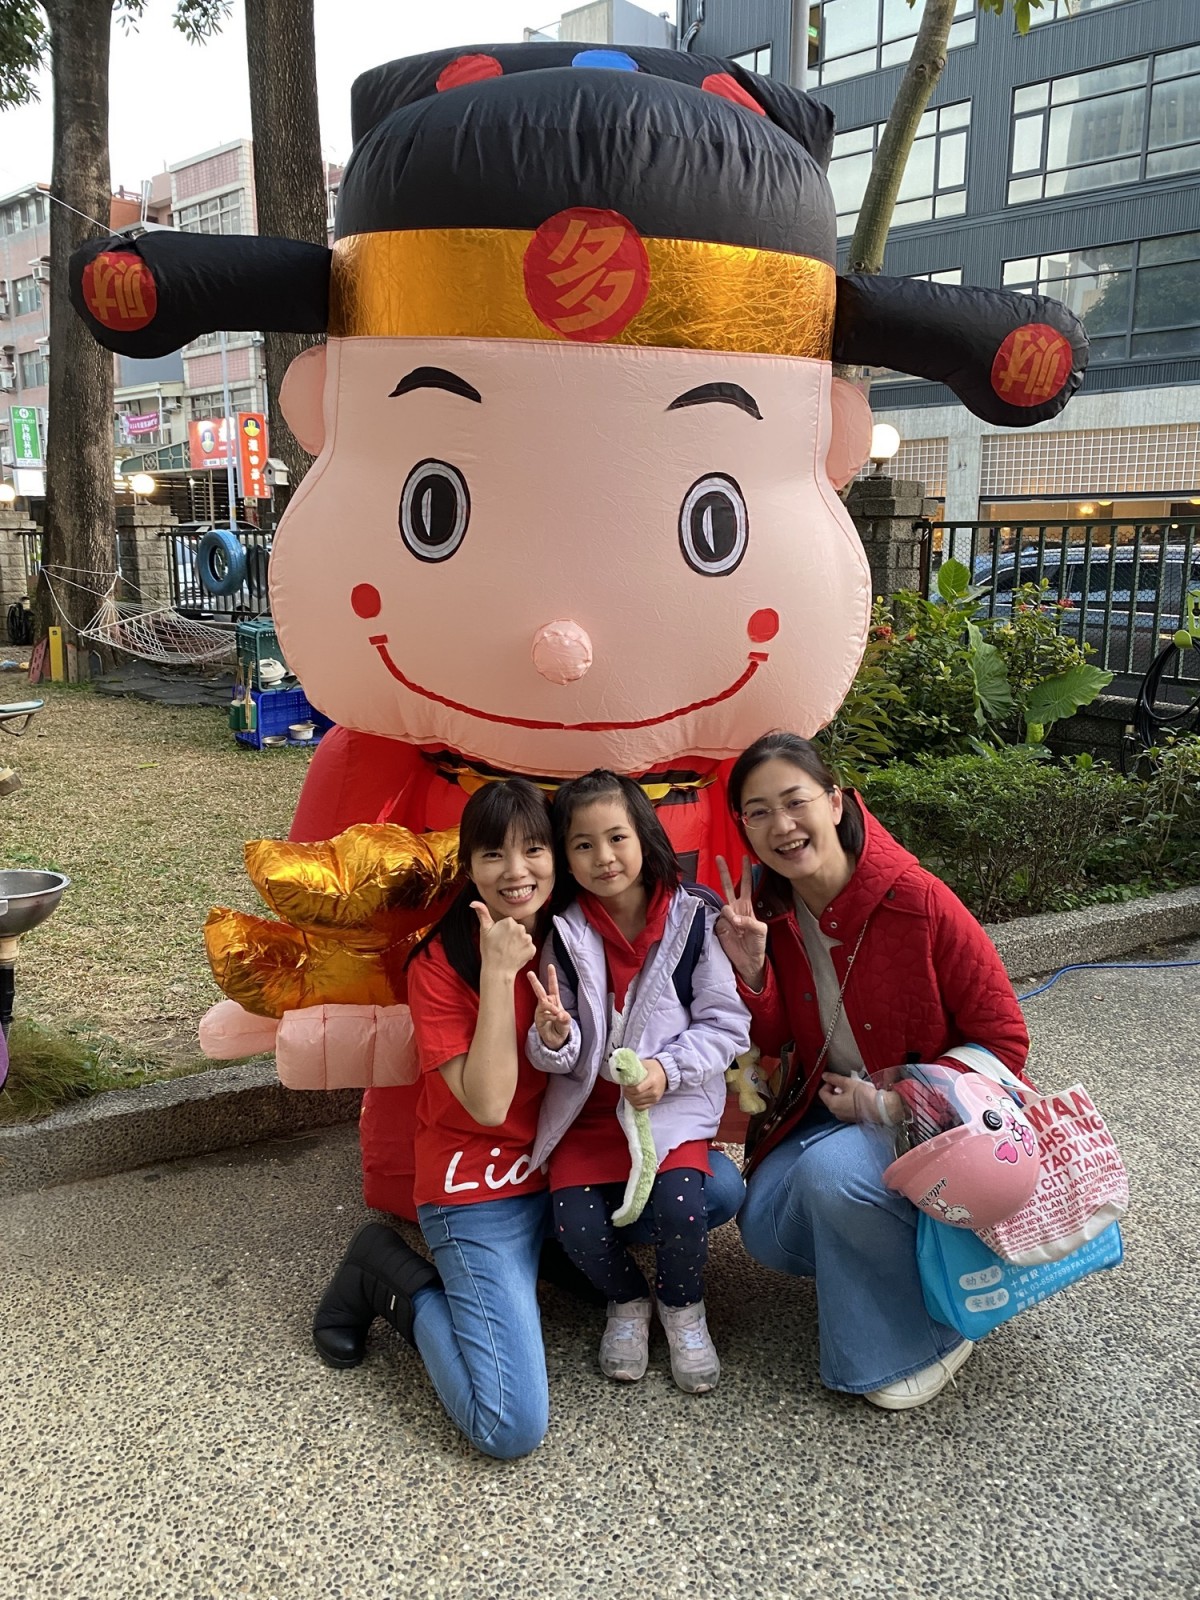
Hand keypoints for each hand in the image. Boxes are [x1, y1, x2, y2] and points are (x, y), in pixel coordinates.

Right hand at [472, 902, 535, 979]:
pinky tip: (516, 956)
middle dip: (513, 937)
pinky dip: (525, 952)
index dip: (504, 932)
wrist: (497, 970)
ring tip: (509, 951)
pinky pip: (530, 948)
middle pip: (518, 930)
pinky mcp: (532, 949)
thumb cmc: (489, 950)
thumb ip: (482, 913)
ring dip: (519, 944)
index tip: (499, 939)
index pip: (509, 924)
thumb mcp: (484, 930)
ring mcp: (527, 939)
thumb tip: (473, 902)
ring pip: (524, 938)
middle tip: (504, 946)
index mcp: (509, 921)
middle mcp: (520, 928)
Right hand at [527, 964, 571, 1048]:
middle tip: (529, 973)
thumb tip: (559, 1014)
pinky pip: (545, 1015)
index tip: (550, 965)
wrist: (556, 1040)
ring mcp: (541, 1011)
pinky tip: (555, 1021)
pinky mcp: (538, 1019)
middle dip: (535, 982)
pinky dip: (552, 1017)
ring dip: (552, 1008)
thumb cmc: (561, 1027)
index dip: (551, 976)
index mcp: (554, 1000)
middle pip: (540, 991)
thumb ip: (565, 1017)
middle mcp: (546, 1004)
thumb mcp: (567, 1021)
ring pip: (544, 1004)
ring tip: (558, 1014)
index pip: (553, 986)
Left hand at [623, 1057, 666, 1110]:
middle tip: (624, 1089)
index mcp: (652, 1081)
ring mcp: (655, 1098)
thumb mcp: (645, 1064)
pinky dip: (635, 1104)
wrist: (665, 1073)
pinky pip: (642, 1107)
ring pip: (638, 1103)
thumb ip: (635, 1068)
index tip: (624, 1085)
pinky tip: (632, 1099)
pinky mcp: (655, 1102)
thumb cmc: (653, 1068)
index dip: (628, 1089)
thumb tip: (623, 1071)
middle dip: (627, 1094)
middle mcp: (654, 1091)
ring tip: (627, 1093)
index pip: (637, 1089)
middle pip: (636, 1097)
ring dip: (630, 1099)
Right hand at [715, 854, 768, 989]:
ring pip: (722, 903)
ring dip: (728, 911)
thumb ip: (749, 922)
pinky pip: (717, 918)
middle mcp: (736, 909)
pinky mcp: (719, 926)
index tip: (745, 857)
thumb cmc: (757, 945)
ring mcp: (726, 917)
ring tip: (736, 925)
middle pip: (728, 886)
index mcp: (748, 907)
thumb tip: (734, 917)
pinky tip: (730, 929)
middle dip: (724, 872)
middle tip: (719, 857)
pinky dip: (724, 922)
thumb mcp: (760, 931)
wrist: (748, 961)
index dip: (746, 871)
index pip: (746, 885)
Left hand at [818, 1073, 902, 1125]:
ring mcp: (844, 1117)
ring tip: (851, 1089)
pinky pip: (845, 1108)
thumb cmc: (863, 1095)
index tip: (837, 1080)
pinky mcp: (852, 1119)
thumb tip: (824, 1075)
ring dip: (841, 1095)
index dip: (827, 1084)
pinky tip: (856, 1097)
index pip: (822, 1092)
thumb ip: (834, 1079)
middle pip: (829, 1098)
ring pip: (837, 1103)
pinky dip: (847, 1102)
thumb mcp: (848, 1083)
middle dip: (834, 1089)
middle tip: (845, 1083)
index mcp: (832, 1104)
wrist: (880, 1108)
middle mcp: (835, 1113)